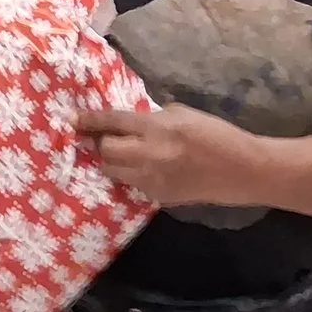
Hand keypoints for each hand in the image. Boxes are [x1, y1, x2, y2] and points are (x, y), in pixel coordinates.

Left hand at [77, 104, 255, 206]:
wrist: (241, 170)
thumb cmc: (216, 135)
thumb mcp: (183, 114)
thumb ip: (154, 118)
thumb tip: (131, 123)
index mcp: (156, 128)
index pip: (112, 122)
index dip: (89, 120)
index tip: (71, 119)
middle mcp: (148, 155)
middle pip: (106, 150)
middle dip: (102, 143)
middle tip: (106, 138)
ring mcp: (151, 180)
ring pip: (113, 170)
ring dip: (114, 160)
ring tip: (125, 154)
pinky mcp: (157, 196)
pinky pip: (133, 183)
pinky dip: (134, 174)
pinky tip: (150, 168)